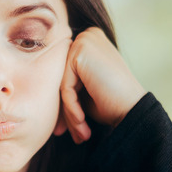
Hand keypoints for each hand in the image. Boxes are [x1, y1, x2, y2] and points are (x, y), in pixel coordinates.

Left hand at [55, 27, 146, 143]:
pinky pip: (65, 87)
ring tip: (80, 135)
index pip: (64, 75)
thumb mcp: (84, 91)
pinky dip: (72, 108)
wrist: (134, 110)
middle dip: (64, 109)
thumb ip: (66, 83)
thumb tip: (37, 91)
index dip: (65, 103)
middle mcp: (86, 36)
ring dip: (69, 113)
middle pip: (61, 79)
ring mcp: (84, 40)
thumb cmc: (113, 104)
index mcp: (88, 42)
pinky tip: (83, 123)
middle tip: (65, 134)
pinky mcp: (81, 51)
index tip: (64, 128)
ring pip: (62, 84)